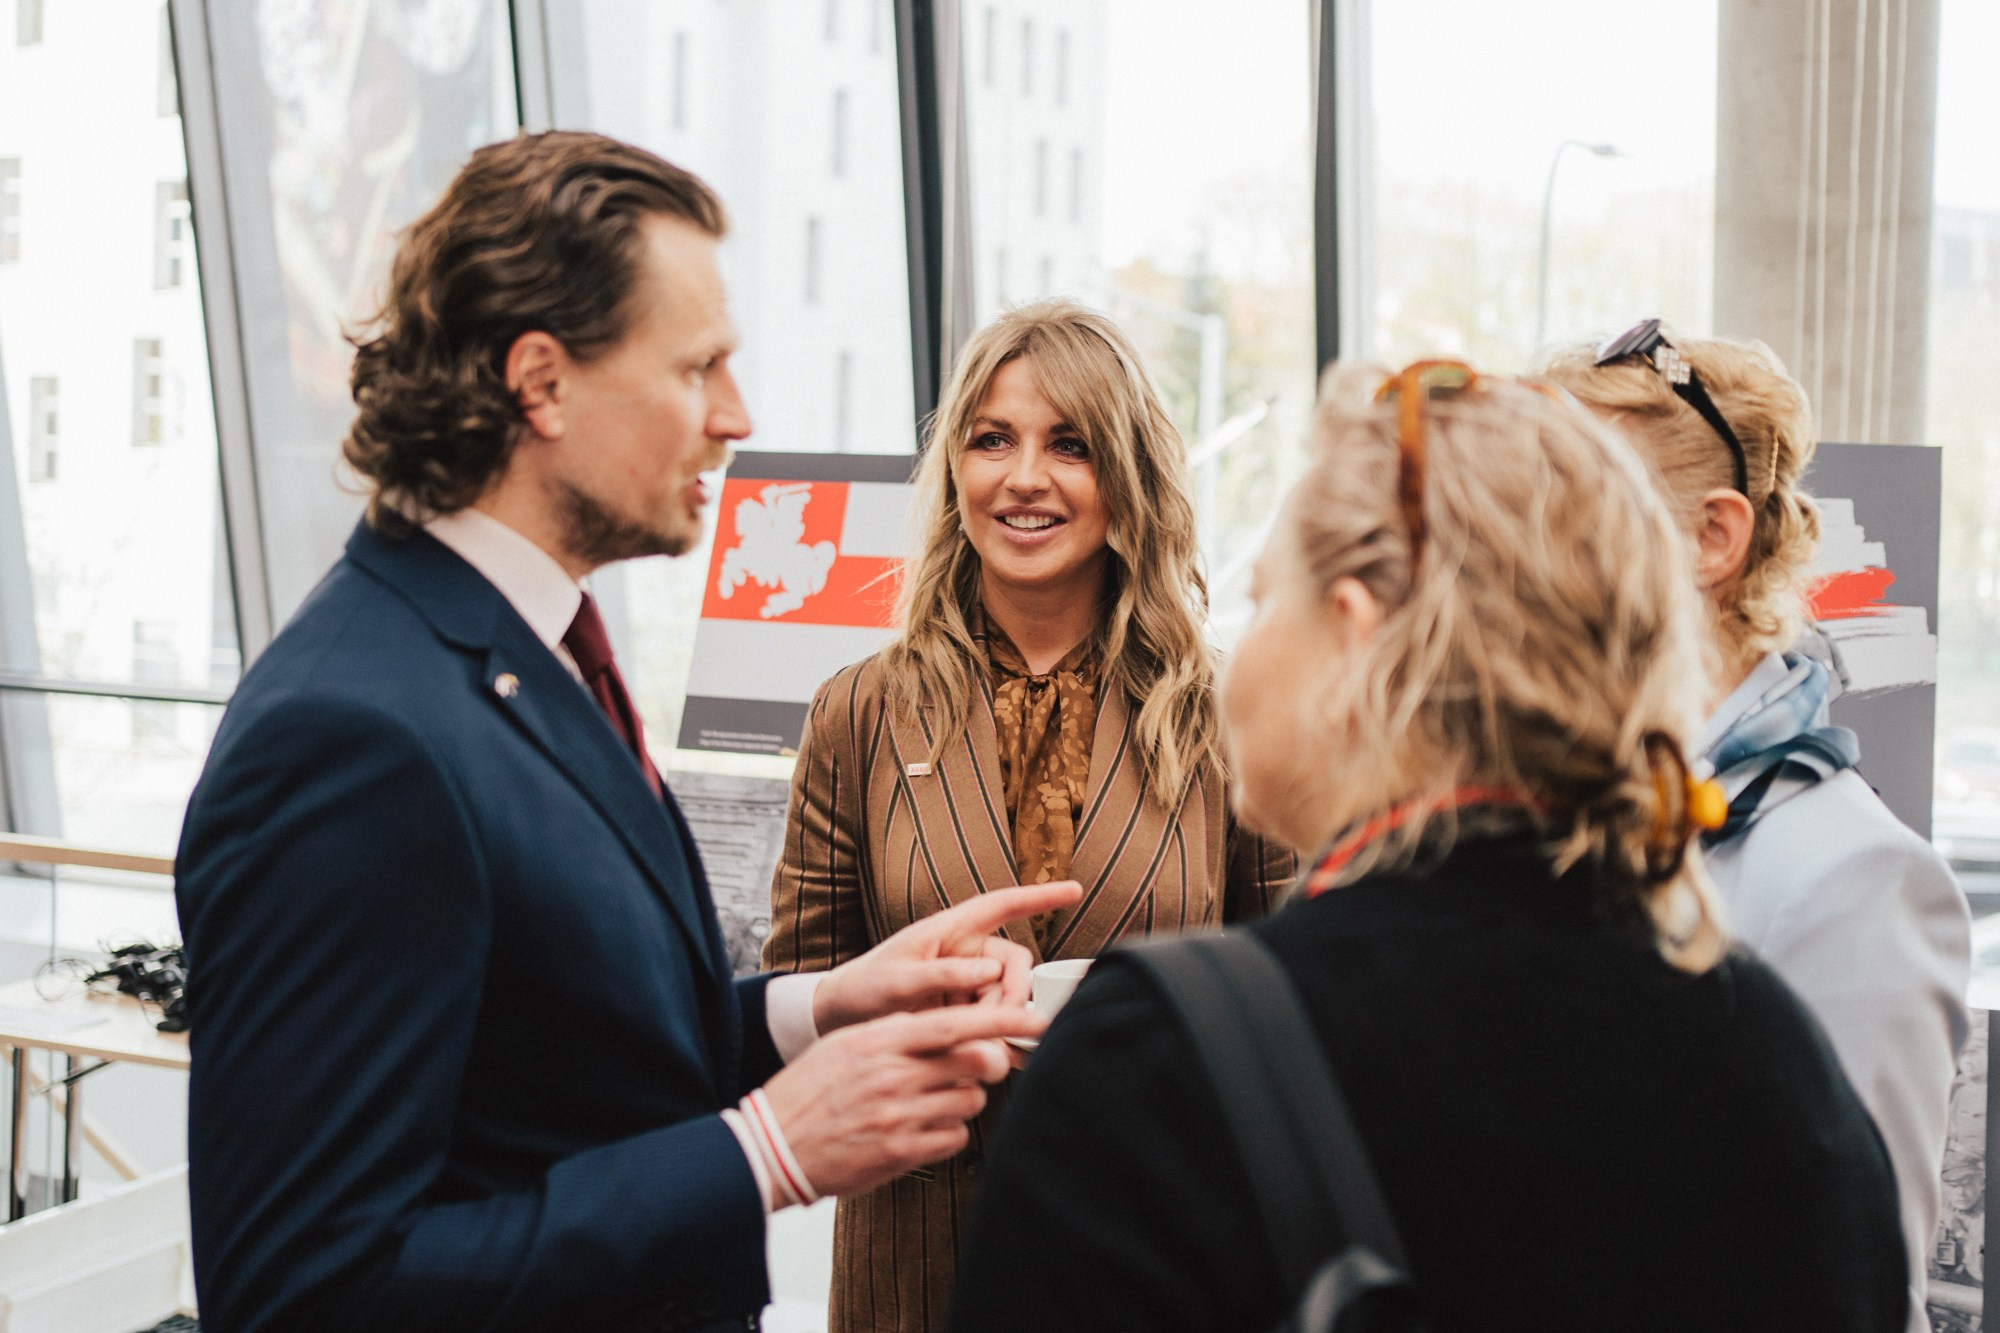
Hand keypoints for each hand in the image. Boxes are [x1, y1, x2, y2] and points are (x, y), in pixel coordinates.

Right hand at [763, 1003, 1047, 1196]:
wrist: (771, 1145)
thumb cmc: (809, 1091)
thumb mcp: (845, 1045)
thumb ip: (895, 1033)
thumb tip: (948, 1027)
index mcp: (879, 1040)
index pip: (955, 1022)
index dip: (1001, 1019)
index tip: (1033, 1018)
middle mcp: (892, 1075)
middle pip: (975, 1061)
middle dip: (991, 1062)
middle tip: (986, 1065)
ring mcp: (898, 1115)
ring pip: (969, 1101)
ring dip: (963, 1100)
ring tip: (934, 1102)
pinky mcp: (900, 1153)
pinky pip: (953, 1137)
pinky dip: (948, 1133)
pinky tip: (923, 1129)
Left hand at [812, 881, 1082, 1033]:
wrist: (841, 1025)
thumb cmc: (862, 992)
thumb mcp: (896, 982)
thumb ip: (941, 975)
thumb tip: (990, 972)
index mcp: (949, 931)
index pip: (1002, 905)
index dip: (1040, 896)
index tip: (1074, 890)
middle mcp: (965, 955)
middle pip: (1015, 967)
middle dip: (1012, 996)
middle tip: (993, 1027)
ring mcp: (967, 985)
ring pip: (1008, 999)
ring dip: (1002, 1022)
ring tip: (978, 1048)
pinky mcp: (964, 1012)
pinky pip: (996, 1021)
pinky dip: (999, 1037)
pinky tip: (997, 1057)